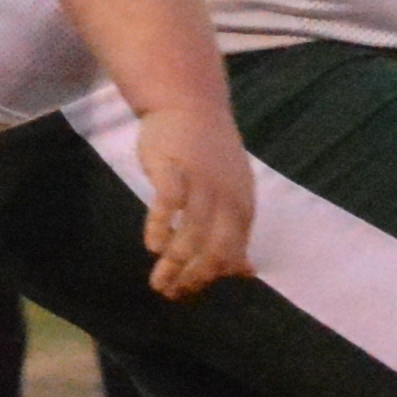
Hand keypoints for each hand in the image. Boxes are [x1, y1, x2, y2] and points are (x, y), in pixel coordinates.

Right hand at [129, 101, 257, 298]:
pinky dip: (161, 227)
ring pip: (190, 232)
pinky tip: (152, 244)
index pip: (232, 252)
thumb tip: (245, 271)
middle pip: (214, 248)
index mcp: (242, 205)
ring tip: (157, 280)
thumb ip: (235, 230)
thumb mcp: (231, 193)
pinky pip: (168, 203)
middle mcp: (226, 197)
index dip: (210, 277)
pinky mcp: (173, 167)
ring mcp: (200, 182)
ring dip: (173, 262)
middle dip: (192, 276)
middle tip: (169, 292)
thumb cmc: (208, 153)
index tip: (187, 292)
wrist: (189, 104)